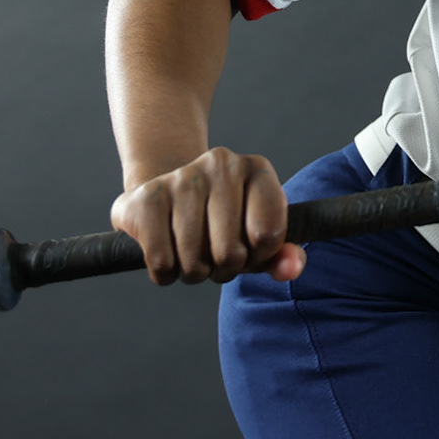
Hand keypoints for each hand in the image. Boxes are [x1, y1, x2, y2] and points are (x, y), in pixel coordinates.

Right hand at [110, 147, 305, 284]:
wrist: (165, 196)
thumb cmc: (220, 222)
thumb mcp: (256, 235)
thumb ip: (281, 255)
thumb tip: (291, 268)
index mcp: (257, 168)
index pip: (268, 235)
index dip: (258, 257)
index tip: (248, 250)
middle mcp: (221, 164)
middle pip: (230, 252)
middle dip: (223, 269)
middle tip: (215, 257)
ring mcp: (181, 176)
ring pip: (194, 261)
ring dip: (194, 273)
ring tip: (192, 254)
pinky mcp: (146, 198)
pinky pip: (161, 262)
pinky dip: (165, 274)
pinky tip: (168, 254)